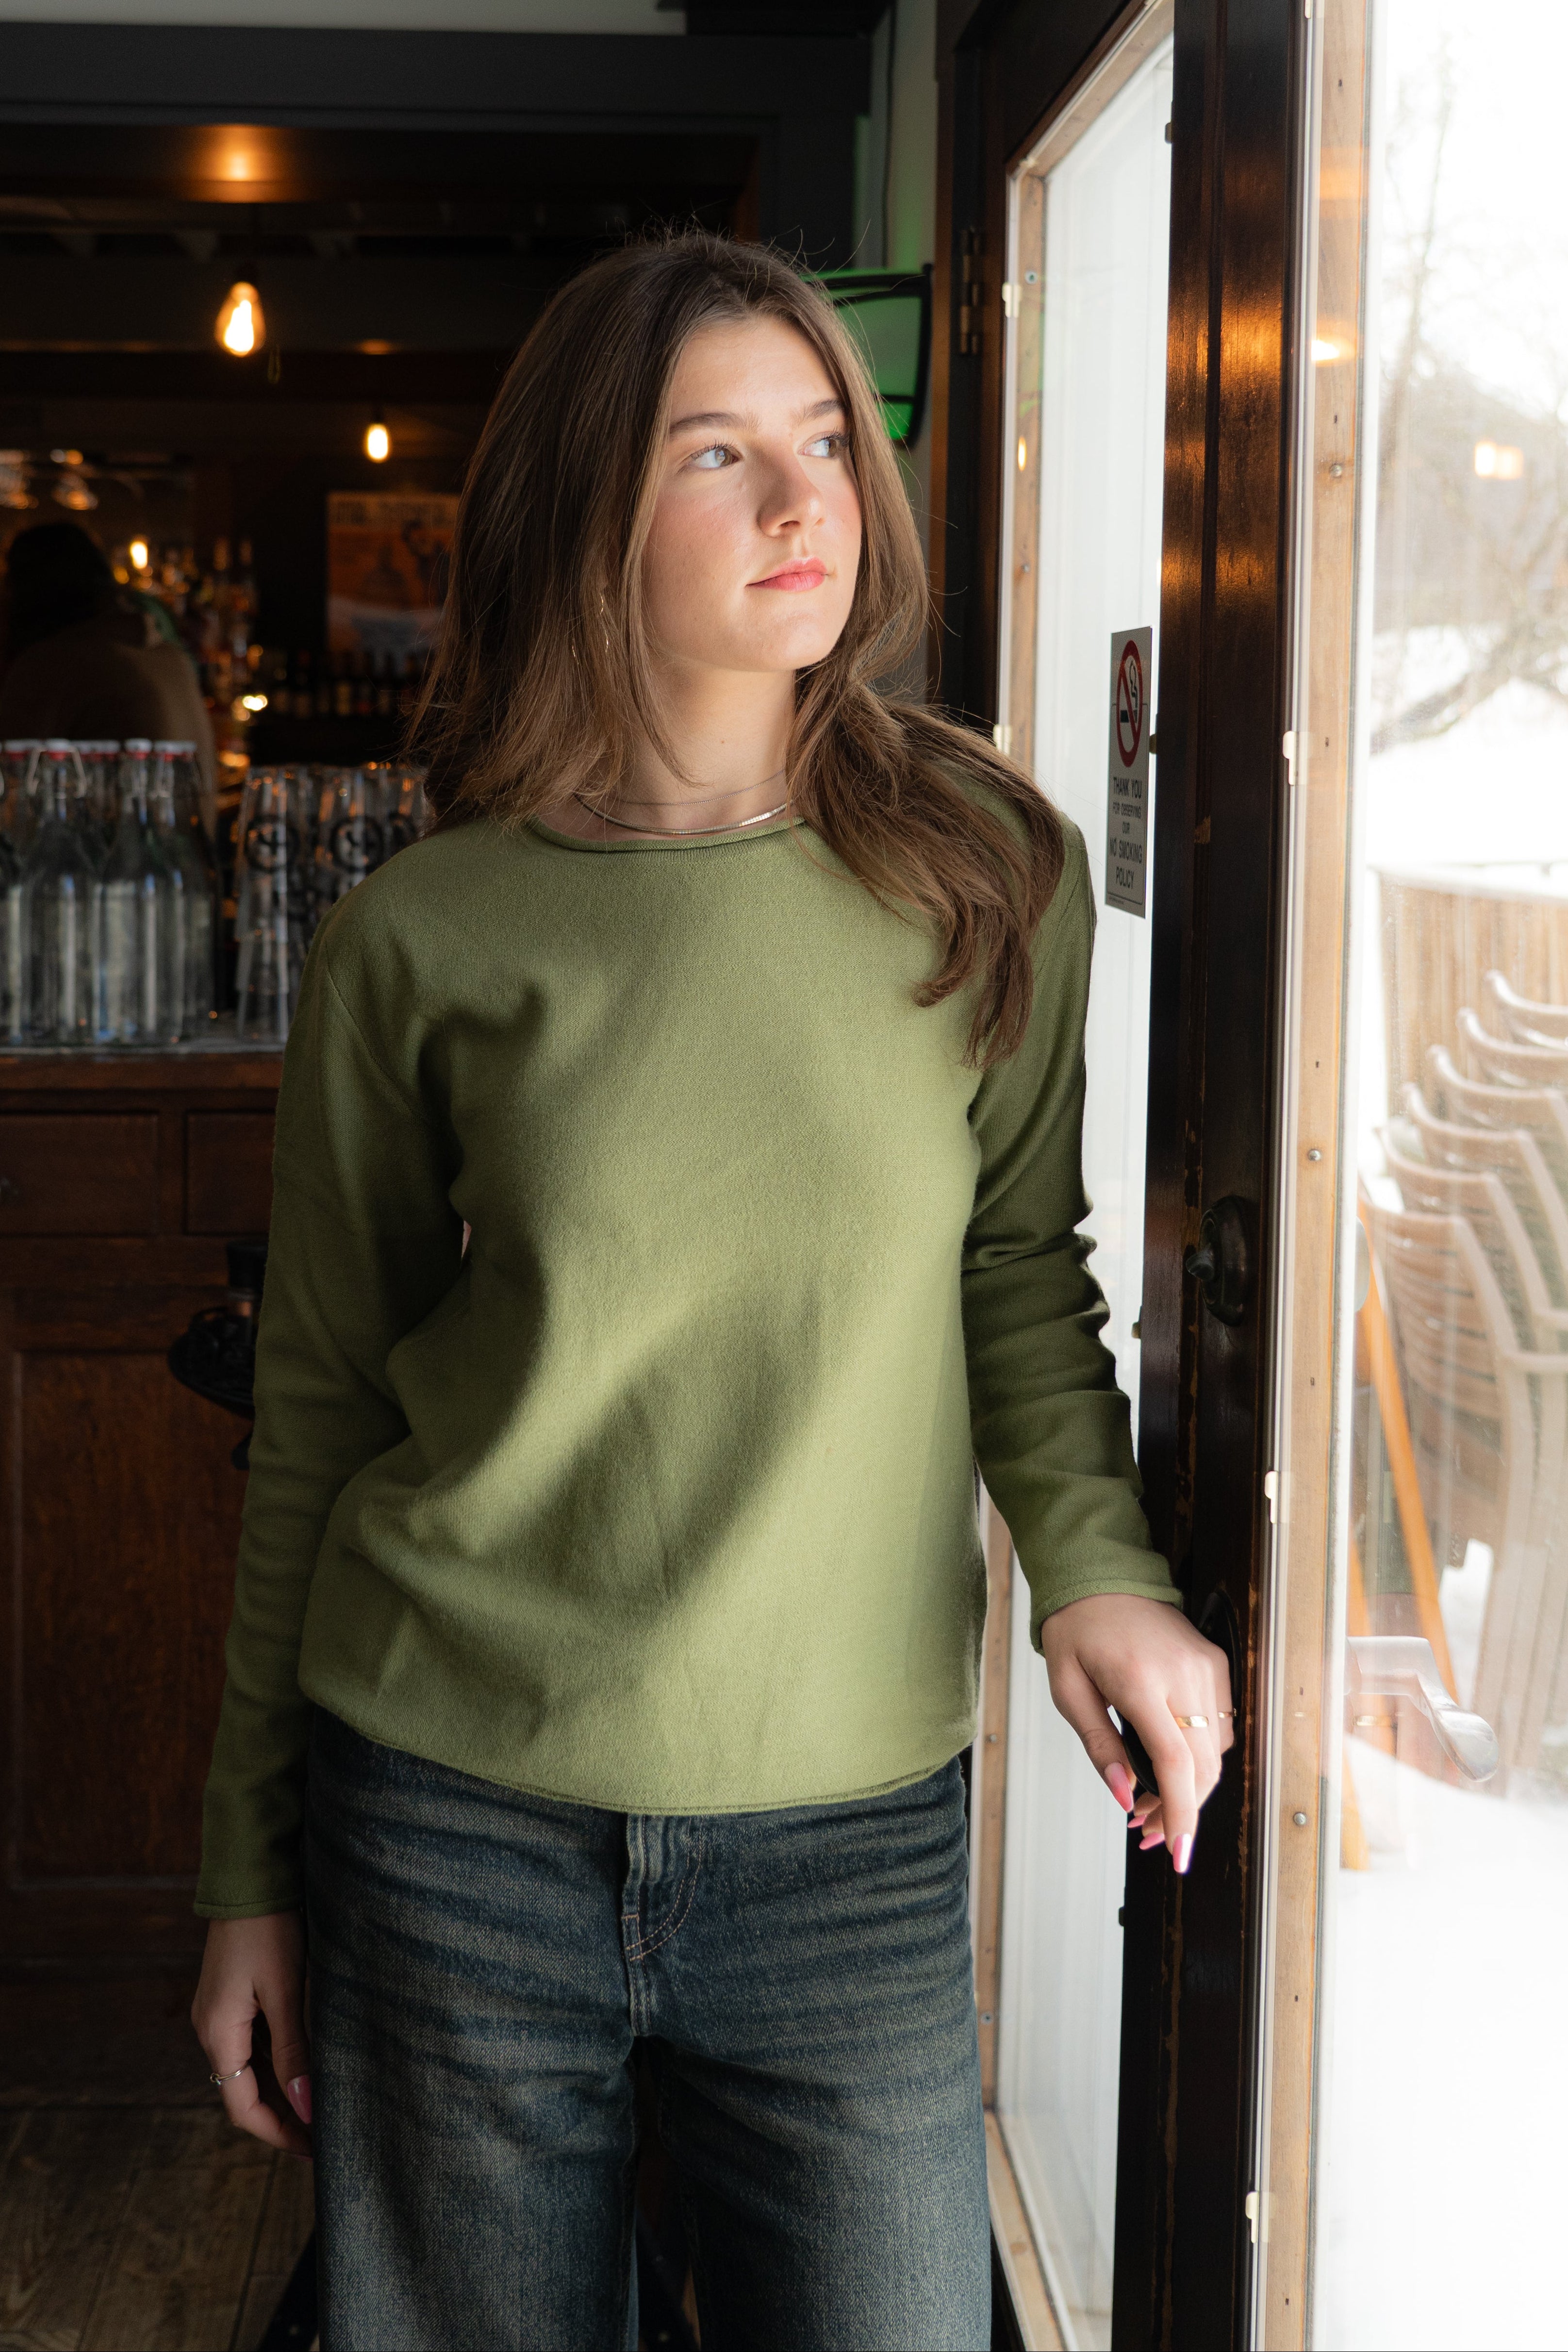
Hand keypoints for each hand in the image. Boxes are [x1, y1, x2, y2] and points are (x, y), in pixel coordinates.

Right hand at [191, 1911, 312, 2157]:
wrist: (251, 1876)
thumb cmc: (269, 1928)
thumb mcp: (285, 1990)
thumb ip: (293, 2051)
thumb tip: (308, 2108)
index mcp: (218, 2032)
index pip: (243, 2106)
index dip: (278, 2132)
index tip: (314, 2149)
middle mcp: (212, 2028)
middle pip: (244, 2092)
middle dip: (282, 2118)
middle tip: (324, 2136)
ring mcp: (220, 2013)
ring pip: (249, 2071)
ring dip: (281, 2093)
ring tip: (321, 2109)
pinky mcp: (233, 1998)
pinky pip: (252, 2046)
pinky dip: (276, 2065)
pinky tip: (306, 2070)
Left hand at [1039, 1592, 1233, 1871]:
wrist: (1103, 1576)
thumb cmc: (1077, 1630)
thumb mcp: (1069, 1691)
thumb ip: (1099, 1747)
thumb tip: (1126, 1797)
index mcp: (1139, 1680)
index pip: (1175, 1763)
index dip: (1181, 1814)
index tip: (1178, 1853)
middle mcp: (1183, 1673)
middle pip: (1203, 1766)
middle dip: (1181, 1810)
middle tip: (1149, 1833)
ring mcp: (1206, 1666)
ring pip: (1217, 1751)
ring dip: (1191, 1786)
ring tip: (1152, 1803)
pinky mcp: (1216, 1663)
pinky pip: (1221, 1725)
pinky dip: (1202, 1755)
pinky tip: (1171, 1766)